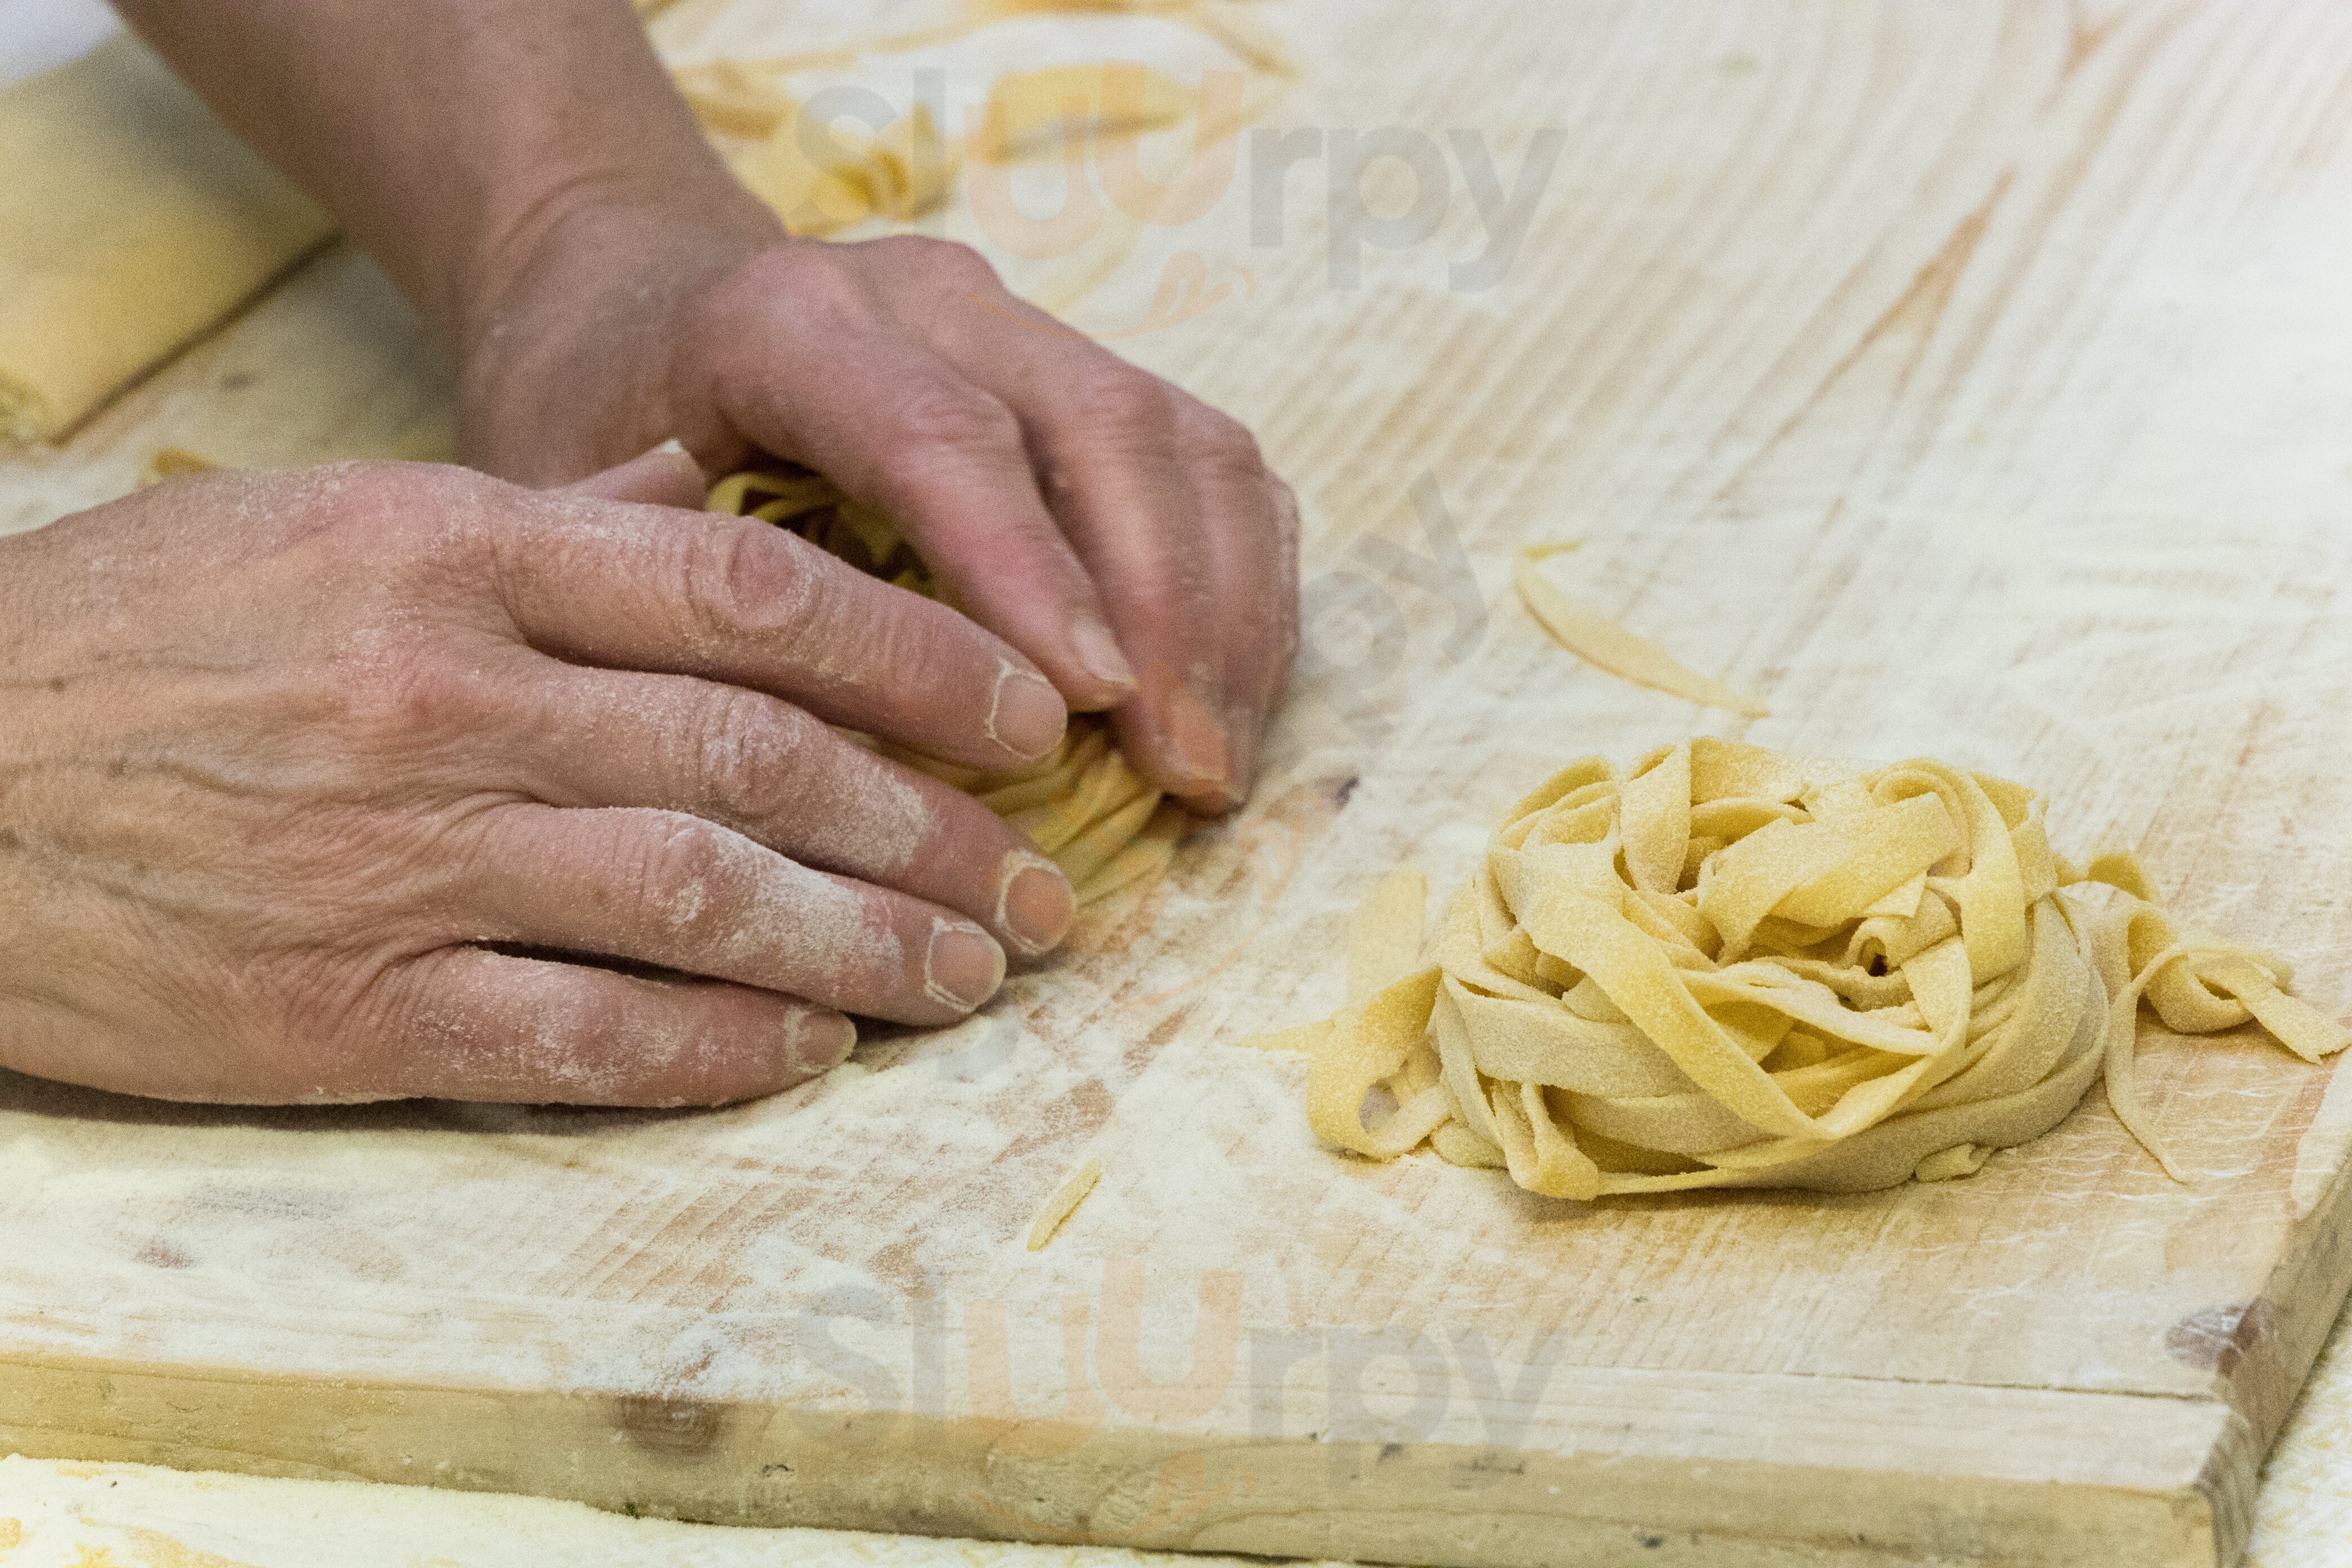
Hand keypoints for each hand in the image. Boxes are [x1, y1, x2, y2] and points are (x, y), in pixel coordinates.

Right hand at [0, 456, 1080, 1105]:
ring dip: (868, 948)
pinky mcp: (345, 1012)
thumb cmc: (142, 641)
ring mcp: (401, 862)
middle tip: (1040, 884)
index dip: (925, 659)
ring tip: (970, 976)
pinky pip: (581, 1034)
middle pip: (765, 759)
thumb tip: (705, 489)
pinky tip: (809, 1049)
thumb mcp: (334, 521)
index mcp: (457, 557)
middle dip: (937, 831)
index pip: (757, 595)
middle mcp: (450, 702)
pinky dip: (719, 1047)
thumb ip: (540, 517)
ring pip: (703, 899)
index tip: (1029, 712)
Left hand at [457, 198, 1299, 812]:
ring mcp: (1025, 330)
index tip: (1087, 703)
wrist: (633, 304)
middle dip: (1165, 612)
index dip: (1025, 568)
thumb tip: (781, 765)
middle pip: (1099, 429)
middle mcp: (928, 301)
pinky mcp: (1087, 375)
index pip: (936, 434)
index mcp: (789, 322)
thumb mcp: (565, 504)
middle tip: (1186, 774)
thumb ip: (655, 604)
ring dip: (1225, 614)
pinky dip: (1242, 589)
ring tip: (1216, 768)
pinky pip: (1211, 468)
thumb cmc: (596, 431)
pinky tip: (1228, 706)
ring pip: (1182, 444)